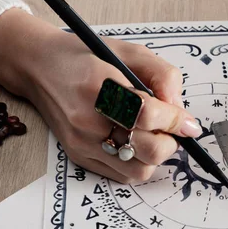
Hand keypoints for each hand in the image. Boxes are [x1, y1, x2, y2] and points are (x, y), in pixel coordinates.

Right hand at [0, 9, 201, 182]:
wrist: (38, 68)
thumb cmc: (87, 58)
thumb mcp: (129, 52)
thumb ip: (162, 76)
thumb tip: (181, 110)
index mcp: (100, 85)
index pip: (149, 114)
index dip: (177, 120)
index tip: (189, 123)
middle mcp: (88, 119)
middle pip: (148, 149)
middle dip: (170, 141)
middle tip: (169, 128)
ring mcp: (82, 142)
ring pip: (139, 170)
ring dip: (155, 156)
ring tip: (151, 136)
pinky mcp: (79, 156)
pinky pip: (122, 176)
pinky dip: (137, 164)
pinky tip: (134, 144)